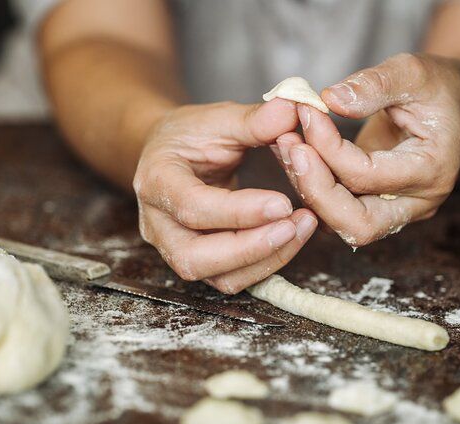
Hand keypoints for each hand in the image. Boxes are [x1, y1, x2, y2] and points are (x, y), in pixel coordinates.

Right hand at [134, 99, 317, 292]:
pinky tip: (292, 237)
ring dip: (265, 260)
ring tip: (303, 227)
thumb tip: (292, 108)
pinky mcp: (201, 262)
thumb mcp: (218, 118)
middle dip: (250, 248)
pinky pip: (233, 279)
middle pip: (195, 258)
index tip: (283, 202)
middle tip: (294, 224)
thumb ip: (253, 119)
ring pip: (217, 278)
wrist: (172, 155)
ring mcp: (176, 249)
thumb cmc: (191, 136)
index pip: (192, 208)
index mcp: (157, 181)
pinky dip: (266, 264)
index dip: (238, 211)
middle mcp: (158, 224)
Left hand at [275, 53, 459, 246]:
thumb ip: (374, 84)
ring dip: (307, 189)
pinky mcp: (374, 208)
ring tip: (284, 145)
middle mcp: (416, 203)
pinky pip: (335, 212)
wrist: (452, 106)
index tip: (306, 112)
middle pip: (357, 224)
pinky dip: (310, 187)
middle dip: (314, 189)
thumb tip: (330, 100)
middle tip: (287, 146)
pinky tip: (293, 153)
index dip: (328, 147)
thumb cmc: (437, 87)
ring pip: (340, 224)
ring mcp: (395, 212)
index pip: (368, 175)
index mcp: (433, 171)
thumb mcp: (413, 71)